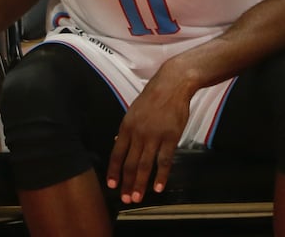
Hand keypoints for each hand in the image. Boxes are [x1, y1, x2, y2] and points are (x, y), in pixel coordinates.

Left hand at [106, 60, 194, 203]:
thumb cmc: (152, 98)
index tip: (111, 185)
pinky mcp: (171, 137)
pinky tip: (158, 187)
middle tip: (125, 199)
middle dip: (126, 183)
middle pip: (129, 163)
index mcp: (127, 126)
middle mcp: (138, 133)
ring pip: (145, 165)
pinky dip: (161, 176)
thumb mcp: (133, 111)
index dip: (114, 171)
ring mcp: (155, 136)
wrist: (172, 85)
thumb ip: (127, 129)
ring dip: (140, 183)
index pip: (117, 153)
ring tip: (137, 198)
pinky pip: (164, 160)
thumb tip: (117, 142)